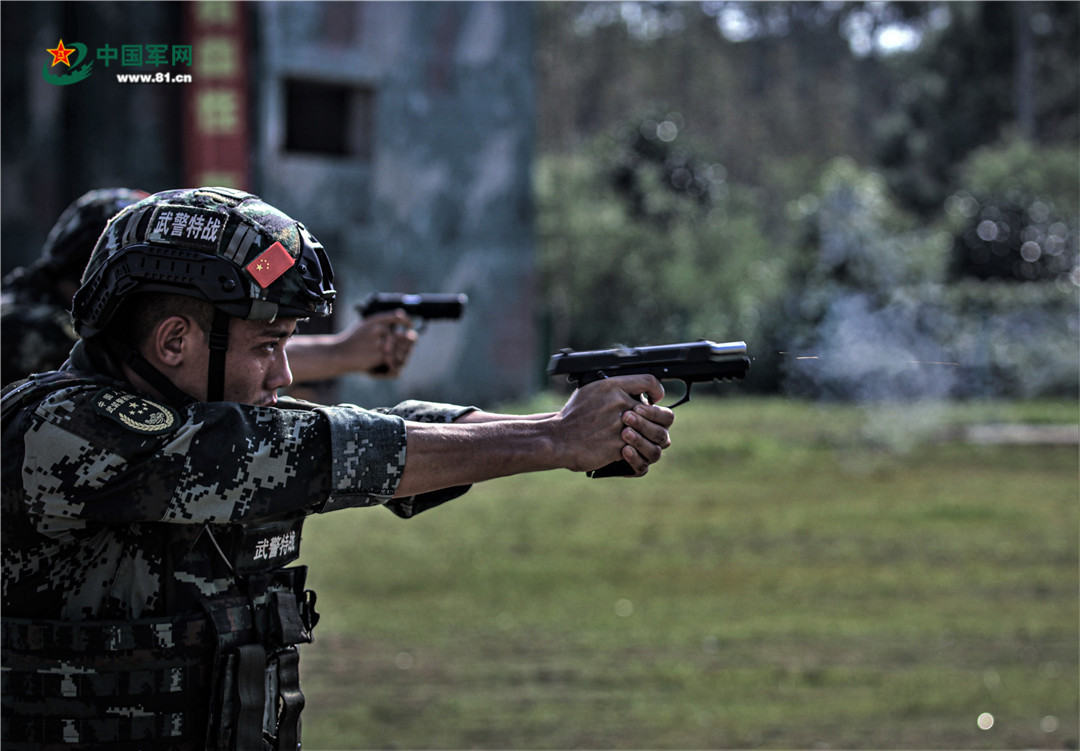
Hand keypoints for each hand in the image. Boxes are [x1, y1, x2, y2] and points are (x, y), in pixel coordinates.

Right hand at [284, 310, 418, 382]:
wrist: (338, 354)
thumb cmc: (352, 341)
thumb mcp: (364, 326)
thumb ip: (380, 324)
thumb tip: (400, 328)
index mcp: (375, 320)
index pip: (398, 316)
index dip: (407, 321)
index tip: (409, 327)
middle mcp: (378, 329)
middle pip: (402, 335)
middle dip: (404, 343)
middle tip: (397, 349)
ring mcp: (379, 342)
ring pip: (399, 349)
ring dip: (399, 354)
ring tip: (390, 357)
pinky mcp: (379, 355)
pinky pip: (393, 359)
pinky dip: (391, 363)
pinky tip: (385, 363)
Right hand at [555, 374, 673, 476]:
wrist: (558, 438)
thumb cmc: (573, 416)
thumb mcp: (591, 391)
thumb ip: (615, 390)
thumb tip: (635, 393)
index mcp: (613, 386)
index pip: (649, 380)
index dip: (657, 390)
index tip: (655, 398)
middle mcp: (621, 404)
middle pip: (662, 413)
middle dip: (660, 420)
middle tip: (653, 424)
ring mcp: (622, 426)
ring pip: (658, 435)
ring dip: (653, 439)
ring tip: (643, 439)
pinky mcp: (620, 447)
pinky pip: (643, 453)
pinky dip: (639, 454)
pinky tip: (631, 452)